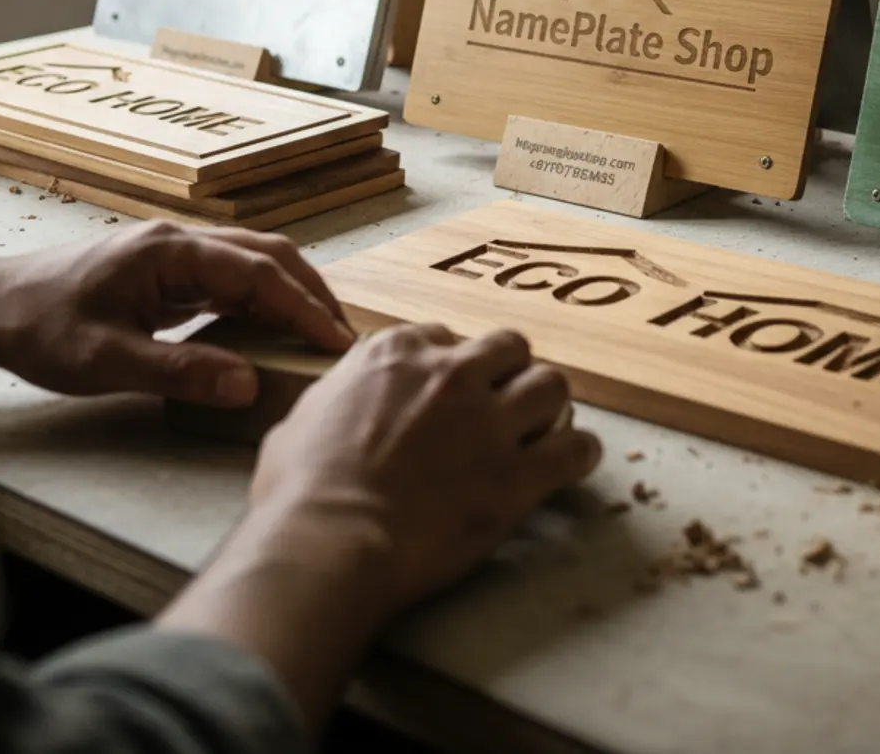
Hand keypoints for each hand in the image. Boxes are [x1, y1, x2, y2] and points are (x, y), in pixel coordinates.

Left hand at [0, 220, 354, 407]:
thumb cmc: (40, 329)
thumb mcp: (106, 361)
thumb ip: (180, 371)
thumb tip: (248, 385)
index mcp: (171, 251)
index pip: (257, 272)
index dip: (302, 306)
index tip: (335, 340)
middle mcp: (181, 241)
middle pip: (268, 254)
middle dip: (311, 293)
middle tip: (341, 338)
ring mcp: (175, 253)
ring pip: (253, 262)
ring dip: (291, 292)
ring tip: (319, 333)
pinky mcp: (169, 271)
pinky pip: (231, 277)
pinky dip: (263, 299)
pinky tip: (274, 329)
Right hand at [251, 323, 600, 617]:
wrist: (328, 542)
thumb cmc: (300, 491)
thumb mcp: (303, 417)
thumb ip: (342, 395)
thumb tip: (346, 400)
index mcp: (397, 353)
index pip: (445, 338)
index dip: (450, 367)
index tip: (449, 393)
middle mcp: (451, 373)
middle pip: (508, 348)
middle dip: (508, 373)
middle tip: (502, 406)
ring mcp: (490, 421)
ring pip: (551, 383)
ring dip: (548, 406)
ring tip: (542, 431)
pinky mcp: (519, 475)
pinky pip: (577, 449)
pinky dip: (578, 455)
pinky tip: (570, 466)